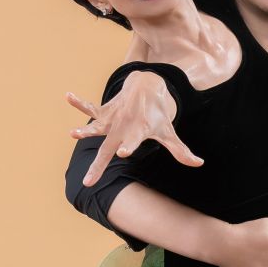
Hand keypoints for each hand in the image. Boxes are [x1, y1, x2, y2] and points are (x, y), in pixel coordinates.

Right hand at [66, 72, 203, 187]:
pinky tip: (68, 96)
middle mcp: (123, 126)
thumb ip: (180, 150)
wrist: (147, 86)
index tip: (121, 153)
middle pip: (109, 148)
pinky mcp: (105, 112)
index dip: (129, 146)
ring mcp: (113, 118)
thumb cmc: (157, 115)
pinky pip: (91, 107)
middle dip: (99, 163)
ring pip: (96, 127)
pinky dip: (80, 103)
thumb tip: (199, 163)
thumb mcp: (169, 132)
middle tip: (89, 181)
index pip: (133, 141)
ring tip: (72, 134)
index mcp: (138, 131)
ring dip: (85, 131)